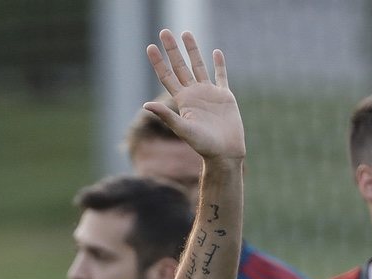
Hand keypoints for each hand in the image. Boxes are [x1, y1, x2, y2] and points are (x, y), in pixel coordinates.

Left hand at [141, 30, 243, 163]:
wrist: (225, 153)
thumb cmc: (203, 145)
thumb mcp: (183, 129)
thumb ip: (167, 116)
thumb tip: (146, 104)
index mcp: (182, 100)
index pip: (167, 76)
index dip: (158, 62)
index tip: (150, 46)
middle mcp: (194, 94)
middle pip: (180, 66)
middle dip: (172, 49)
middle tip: (164, 31)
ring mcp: (209, 94)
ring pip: (199, 66)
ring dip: (193, 50)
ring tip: (186, 33)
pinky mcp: (225, 96)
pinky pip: (221, 76)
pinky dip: (219, 64)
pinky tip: (216, 52)